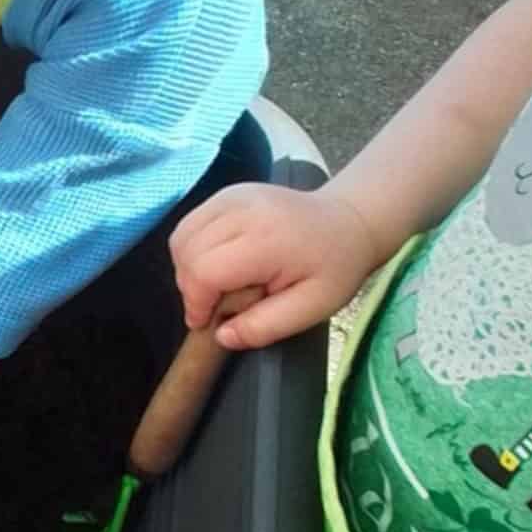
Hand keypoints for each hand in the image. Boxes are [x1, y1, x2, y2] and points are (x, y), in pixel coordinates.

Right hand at [169, 182, 381, 348]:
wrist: (349, 221)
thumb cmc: (335, 268)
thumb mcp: (312, 307)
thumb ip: (266, 326)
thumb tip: (222, 337)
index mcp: (267, 240)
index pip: (205, 270)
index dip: (196, 301)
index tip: (206, 323)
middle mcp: (243, 210)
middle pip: (187, 251)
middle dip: (190, 286)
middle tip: (214, 306)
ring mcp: (232, 196)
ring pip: (182, 235)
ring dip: (187, 266)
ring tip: (214, 284)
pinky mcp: (227, 193)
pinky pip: (190, 223)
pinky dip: (192, 247)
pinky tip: (216, 262)